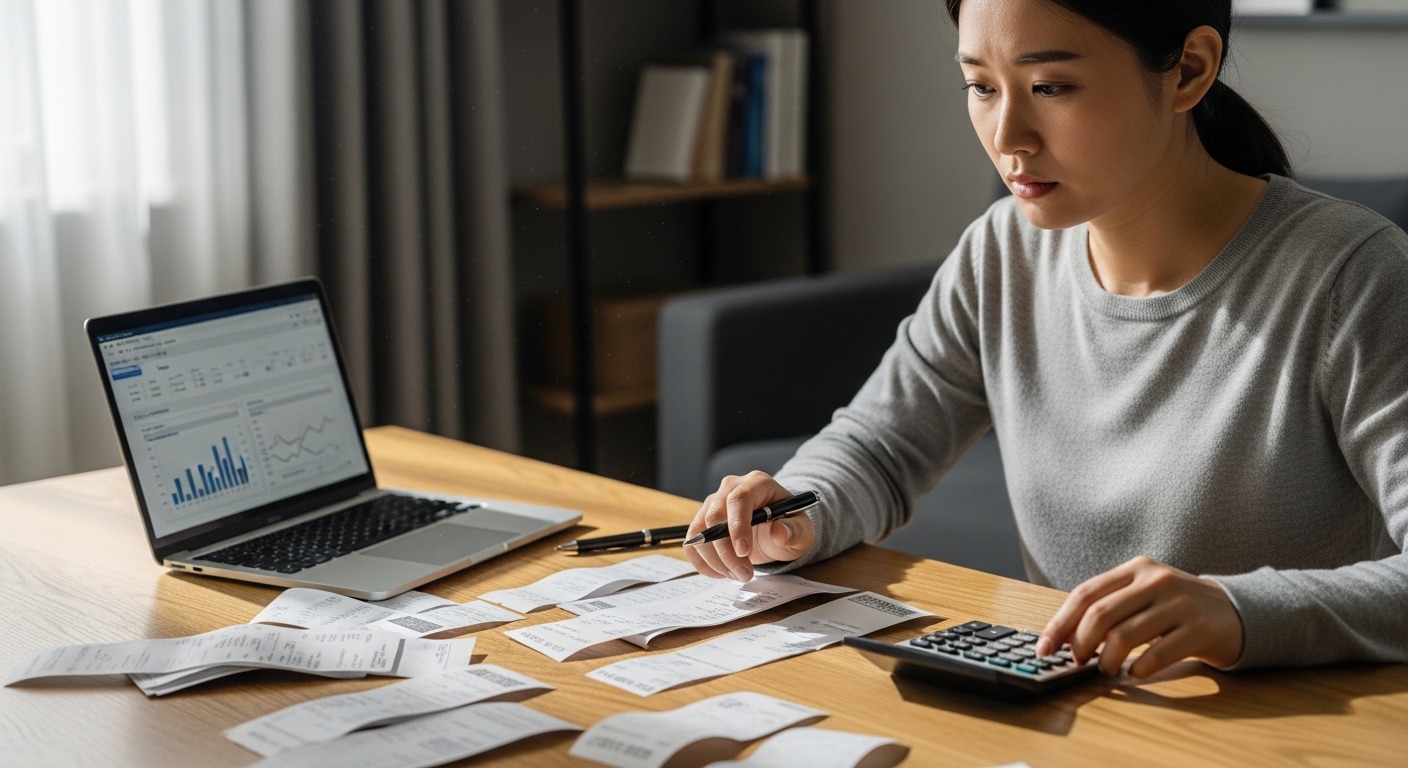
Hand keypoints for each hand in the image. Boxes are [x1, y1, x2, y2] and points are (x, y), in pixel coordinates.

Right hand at [683, 471, 815, 581]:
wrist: (777, 527)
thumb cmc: (789, 525)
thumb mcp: (802, 530)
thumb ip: (794, 531)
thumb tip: (779, 532)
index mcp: (757, 483)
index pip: (739, 499)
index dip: (737, 526)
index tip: (744, 552)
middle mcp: (730, 488)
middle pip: (715, 516)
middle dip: (727, 551)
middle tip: (744, 574)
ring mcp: (713, 503)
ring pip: (700, 531)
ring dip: (715, 560)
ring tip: (737, 575)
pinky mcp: (702, 520)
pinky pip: (692, 542)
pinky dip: (702, 562)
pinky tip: (721, 572)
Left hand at [1035, 556, 1243, 678]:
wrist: (1233, 612)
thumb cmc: (1175, 608)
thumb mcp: (1143, 594)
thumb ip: (1110, 607)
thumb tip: (1063, 637)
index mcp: (1135, 569)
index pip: (1085, 594)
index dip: (1059, 623)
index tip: (1044, 647)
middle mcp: (1155, 580)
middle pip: (1100, 614)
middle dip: (1079, 644)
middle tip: (1078, 661)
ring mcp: (1179, 603)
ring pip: (1124, 636)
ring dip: (1107, 661)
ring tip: (1107, 669)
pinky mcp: (1199, 629)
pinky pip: (1158, 654)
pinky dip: (1138, 669)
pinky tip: (1135, 672)